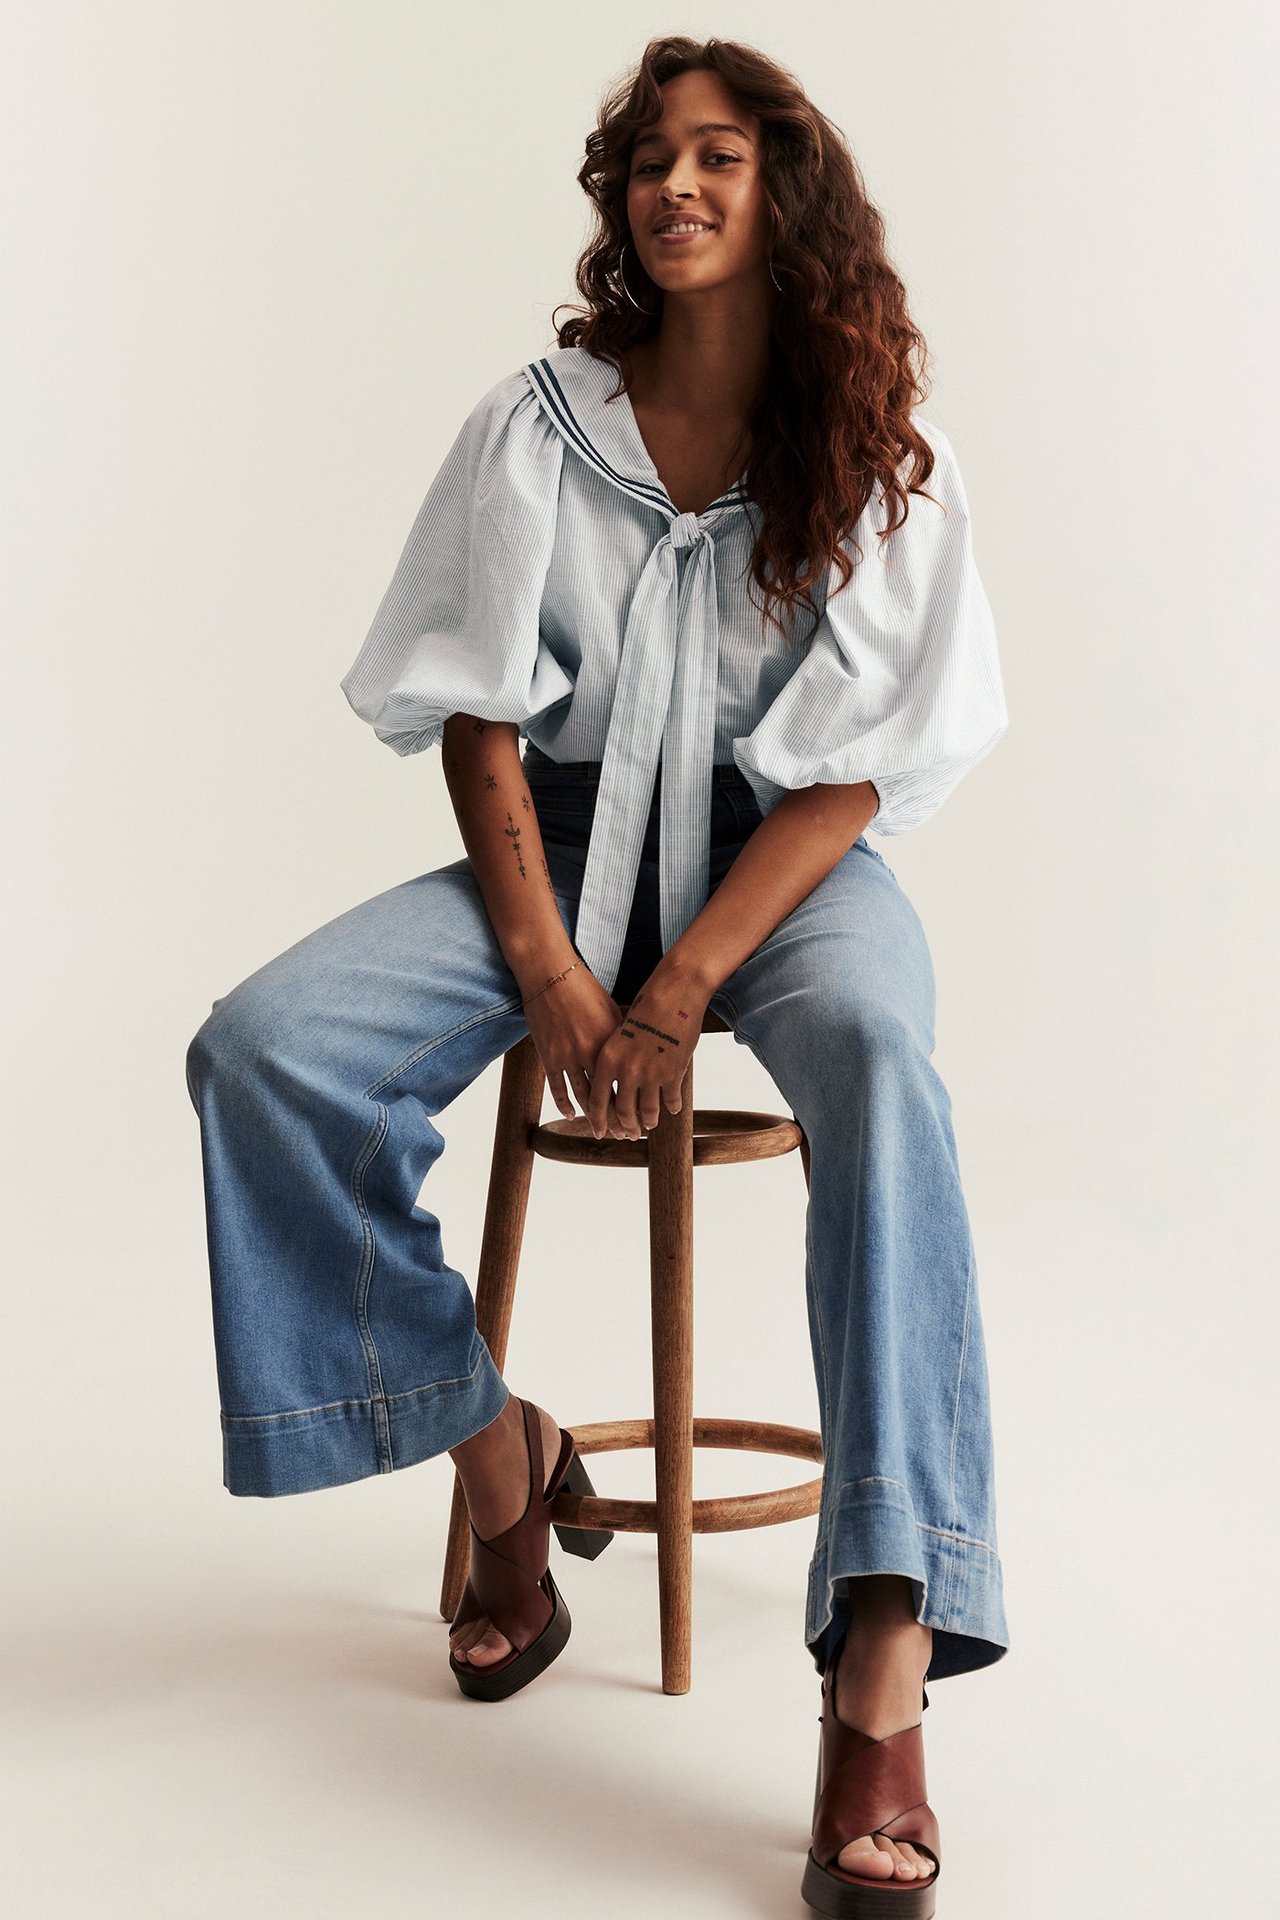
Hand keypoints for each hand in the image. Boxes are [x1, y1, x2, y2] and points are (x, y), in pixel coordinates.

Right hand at [515, 951, 624, 1126]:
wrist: (551, 976)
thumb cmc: (586, 990)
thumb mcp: (613, 1012)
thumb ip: (623, 1039)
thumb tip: (636, 1059)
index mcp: (611, 1042)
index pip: (626, 1083)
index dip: (635, 1105)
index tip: (644, 1120)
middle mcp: (591, 1053)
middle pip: (608, 1096)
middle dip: (618, 1120)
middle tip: (626, 1136)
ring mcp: (568, 1056)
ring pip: (584, 1097)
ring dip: (593, 1118)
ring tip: (601, 1133)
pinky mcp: (549, 1056)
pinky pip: (557, 1087)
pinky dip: (565, 1104)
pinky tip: (572, 1116)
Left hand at [586, 962, 711, 1140]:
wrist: (673, 994)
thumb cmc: (644, 1008)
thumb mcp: (618, 1033)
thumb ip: (613, 1058)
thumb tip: (610, 1081)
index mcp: (607, 1059)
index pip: (597, 1100)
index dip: (598, 1121)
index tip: (600, 1133)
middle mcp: (626, 1070)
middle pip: (623, 1111)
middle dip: (626, 1127)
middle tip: (629, 1135)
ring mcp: (651, 1074)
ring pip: (647, 1111)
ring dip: (649, 1121)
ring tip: (650, 1125)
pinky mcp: (673, 1073)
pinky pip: (670, 1100)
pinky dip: (671, 1107)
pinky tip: (671, 1109)